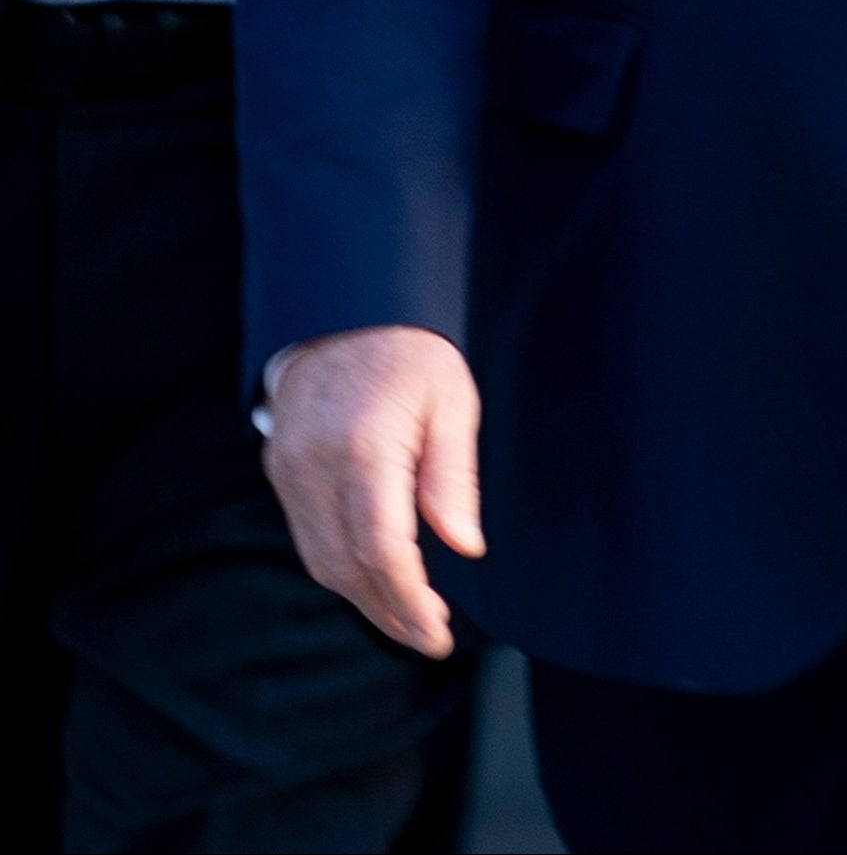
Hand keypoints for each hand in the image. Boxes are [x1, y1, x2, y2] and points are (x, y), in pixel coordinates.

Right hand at [259, 324, 482, 657]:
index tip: (437, 632)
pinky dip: (340, 569)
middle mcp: (315, 469)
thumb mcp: (453, 403)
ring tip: (407, 619)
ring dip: (362, 598)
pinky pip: (308, 539)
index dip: (408, 600)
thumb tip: (464, 547)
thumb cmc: (411, 354)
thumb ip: (453, 479)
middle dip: (387, 612)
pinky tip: (374, 580)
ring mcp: (289, 474)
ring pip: (320, 561)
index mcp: (364, 450)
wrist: (344, 310)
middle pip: (345, 567)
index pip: (381, 549)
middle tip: (428, 637)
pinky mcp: (280, 473)